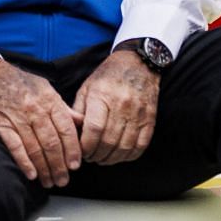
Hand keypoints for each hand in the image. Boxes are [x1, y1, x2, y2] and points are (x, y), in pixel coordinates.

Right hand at [0, 53, 81, 186]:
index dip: (72, 148)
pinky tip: (31, 174)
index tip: (76, 164)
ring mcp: (17, 117)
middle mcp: (35, 109)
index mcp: (49, 99)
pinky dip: (24, 162)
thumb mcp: (45, 88)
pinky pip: (15, 146)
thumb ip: (62, 108)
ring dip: (44, 168)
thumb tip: (81, 122)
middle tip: (64, 180)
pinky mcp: (0, 124)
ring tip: (50, 181)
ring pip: (35, 147)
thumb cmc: (19, 82)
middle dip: (59, 164)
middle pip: (51, 141)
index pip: (66, 128)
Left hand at [73, 48, 160, 165]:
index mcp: (102, 96)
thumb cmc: (108, 76)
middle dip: (96, 155)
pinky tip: (120, 155)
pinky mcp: (150, 117)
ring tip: (103, 158)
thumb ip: (77, 111)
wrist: (139, 62)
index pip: (94, 129)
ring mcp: (138, 112)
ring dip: (111, 158)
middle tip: (90, 157)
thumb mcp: (87, 88)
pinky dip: (130, 155)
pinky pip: (141, 144)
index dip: (85, 146)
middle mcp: (122, 104)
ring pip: (124, 146)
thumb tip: (71, 135)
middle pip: (108, 141)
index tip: (80, 152)